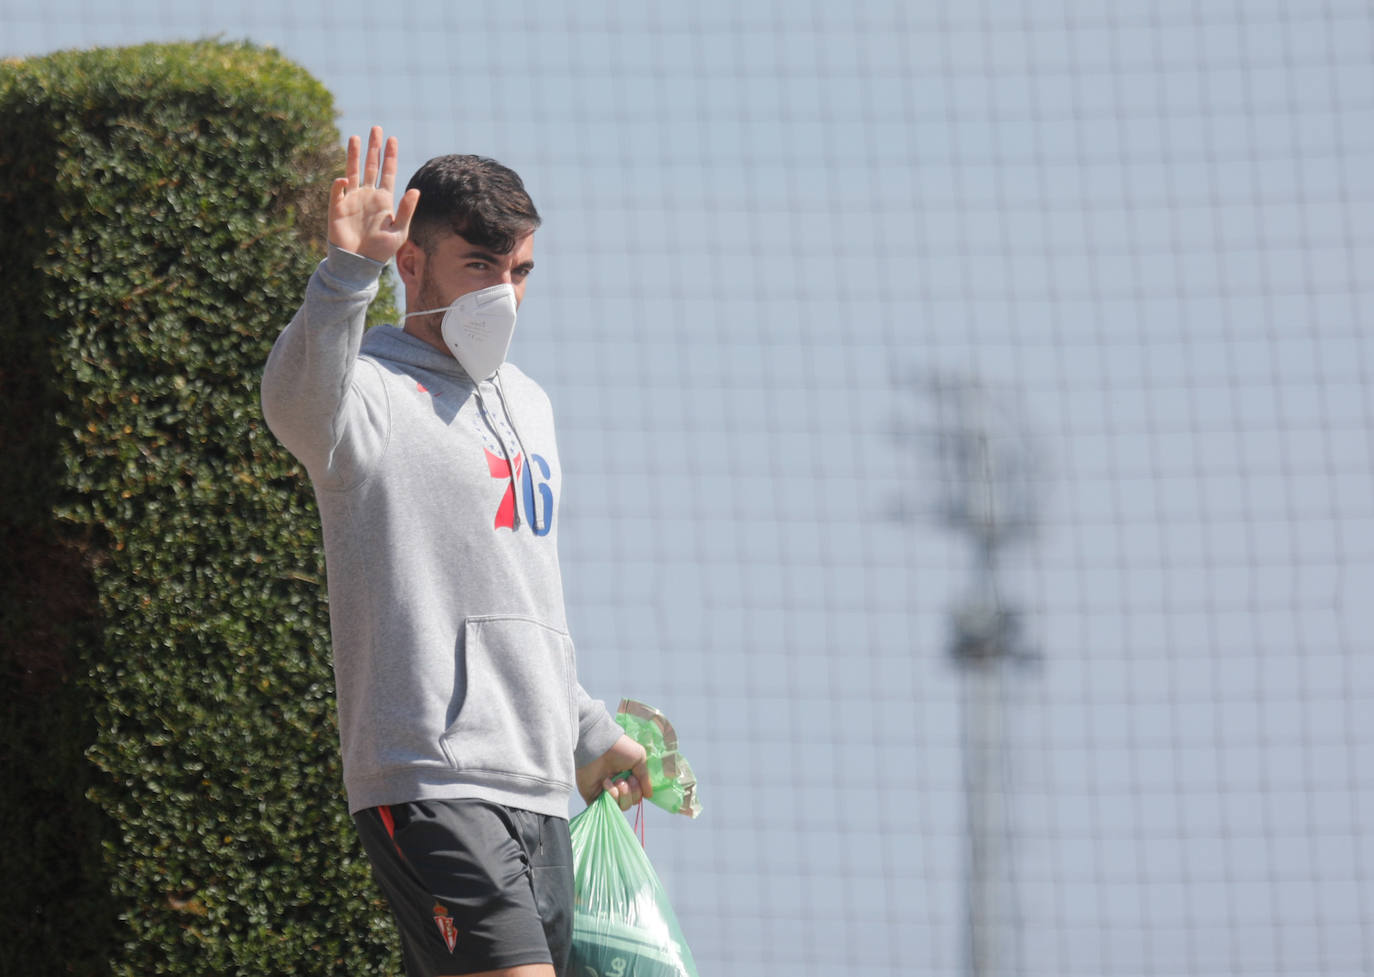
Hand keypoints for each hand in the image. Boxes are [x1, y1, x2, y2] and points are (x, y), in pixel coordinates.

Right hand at [328, 126, 419, 263]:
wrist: (358, 263)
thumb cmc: (380, 250)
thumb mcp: (399, 231)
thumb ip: (406, 211)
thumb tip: (415, 190)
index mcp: (384, 200)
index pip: (388, 172)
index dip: (390, 156)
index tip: (392, 139)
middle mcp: (368, 195)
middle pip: (371, 166)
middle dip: (374, 148)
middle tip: (376, 129)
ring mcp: (352, 199)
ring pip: (353, 171)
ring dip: (354, 155)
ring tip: (356, 137)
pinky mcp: (337, 207)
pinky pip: (337, 190)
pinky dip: (339, 183)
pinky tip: (344, 179)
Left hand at [577, 734, 652, 810]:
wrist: (599, 745)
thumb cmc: (620, 748)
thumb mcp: (640, 758)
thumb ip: (645, 778)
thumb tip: (649, 795)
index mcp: (628, 778)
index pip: (637, 796)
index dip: (637, 791)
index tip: (634, 778)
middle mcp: (617, 787)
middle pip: (629, 804)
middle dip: (629, 793)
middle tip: (624, 779)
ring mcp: (605, 792)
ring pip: (619, 807)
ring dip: (620, 794)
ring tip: (614, 780)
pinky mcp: (593, 796)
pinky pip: (605, 808)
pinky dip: (609, 797)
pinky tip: (606, 783)